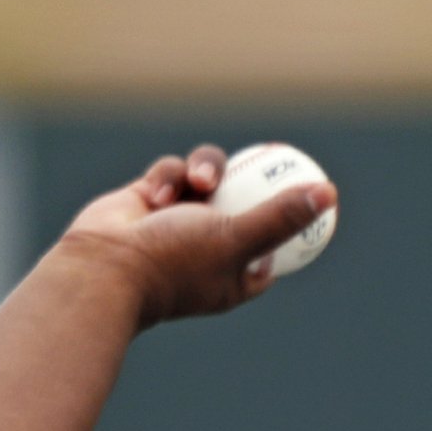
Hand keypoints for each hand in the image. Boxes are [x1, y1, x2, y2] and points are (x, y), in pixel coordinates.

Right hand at [60, 144, 336, 328]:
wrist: (103, 267)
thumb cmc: (173, 262)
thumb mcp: (237, 237)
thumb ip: (281, 217)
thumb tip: (328, 194)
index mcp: (235, 274)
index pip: (275, 248)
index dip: (294, 224)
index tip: (314, 195)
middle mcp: (208, 248)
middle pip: (246, 203)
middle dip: (254, 182)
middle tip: (272, 156)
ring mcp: (179, 222)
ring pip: (210, 177)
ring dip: (206, 170)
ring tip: (199, 181)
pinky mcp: (150, 199)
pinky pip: (173, 172)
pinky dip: (169, 177)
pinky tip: (157, 194)